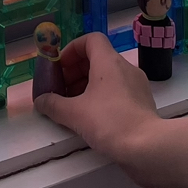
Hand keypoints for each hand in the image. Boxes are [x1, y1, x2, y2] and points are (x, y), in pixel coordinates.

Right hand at [35, 33, 187, 187]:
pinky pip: (119, 91)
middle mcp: (125, 67)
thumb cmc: (109, 122)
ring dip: (88, 85)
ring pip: (108, 76)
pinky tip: (93, 118)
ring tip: (74, 107)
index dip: (71, 50)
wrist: (147, 147)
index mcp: (109, 62)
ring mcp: (137, 85)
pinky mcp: (143, 102)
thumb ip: (53, 105)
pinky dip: (103, 97)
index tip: (59, 68)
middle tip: (62, 90)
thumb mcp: (74, 113)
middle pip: (98, 58)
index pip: (90, 39)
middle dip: (76, 71)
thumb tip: (40, 101)